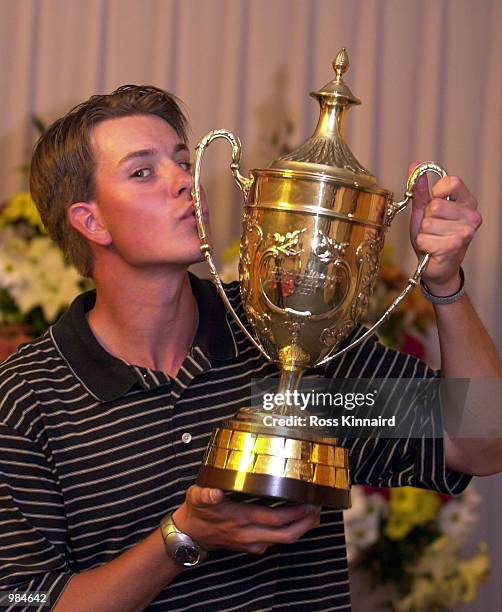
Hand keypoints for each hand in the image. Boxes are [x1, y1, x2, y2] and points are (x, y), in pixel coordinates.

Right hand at [172, 485, 320, 554]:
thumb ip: (206, 493)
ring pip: (282, 541)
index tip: (309, 504)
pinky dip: (288, 532)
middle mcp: (249, 534)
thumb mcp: (197, 496)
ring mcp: (251, 542)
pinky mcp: (250, 546)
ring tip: (313, 515)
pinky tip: (295, 521)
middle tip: (318, 510)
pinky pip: (275, 541)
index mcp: (241, 519)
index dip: (295, 514)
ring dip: (300, 529)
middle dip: (305, 524)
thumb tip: (215, 491)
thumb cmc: (197, 511)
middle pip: (285, 535)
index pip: (275, 519)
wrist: (190, 534)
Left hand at [409, 163, 481, 294]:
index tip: (434, 204)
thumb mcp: (424, 210)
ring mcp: (465, 231)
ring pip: (428, 223)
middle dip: (427, 218)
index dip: (436, 192)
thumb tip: (414, 165)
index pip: (451, 182)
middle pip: (435, 205)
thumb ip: (420, 189)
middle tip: (433, 228)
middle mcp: (471, 215)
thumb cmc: (433, 236)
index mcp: (466, 201)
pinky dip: (423, 244)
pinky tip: (432, 249)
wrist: (437, 266)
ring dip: (424, 233)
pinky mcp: (454, 246)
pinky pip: (425, 238)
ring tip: (433, 239)